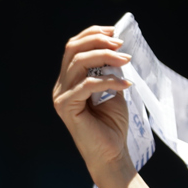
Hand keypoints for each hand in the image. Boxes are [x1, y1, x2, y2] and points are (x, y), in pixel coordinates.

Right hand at [52, 25, 134, 177]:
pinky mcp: (66, 107)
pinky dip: (108, 81)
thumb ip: (111, 72)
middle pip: (73, 50)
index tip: (115, 32)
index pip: (74, 47)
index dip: (92, 34)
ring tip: (126, 60)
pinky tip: (125, 84)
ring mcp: (61, 95)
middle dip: (98, 41)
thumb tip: (118, 51)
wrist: (111, 155)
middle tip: (121, 44)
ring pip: (78, 63)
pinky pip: (86, 85)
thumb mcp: (114, 93)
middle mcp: (61, 85)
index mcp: (70, 79)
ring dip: (105, 57)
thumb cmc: (113, 127)